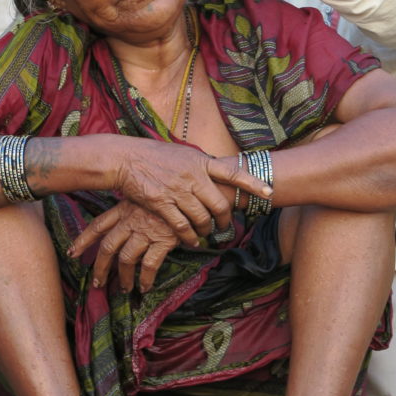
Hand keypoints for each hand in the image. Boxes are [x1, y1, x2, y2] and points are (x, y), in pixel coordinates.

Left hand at [67, 200, 179, 291]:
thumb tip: (127, 225)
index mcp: (125, 208)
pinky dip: (145, 279)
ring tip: (124, 289)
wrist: (196, 192)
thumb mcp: (147, 196)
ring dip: (124, 278)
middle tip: (98, 283)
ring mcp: (146, 231)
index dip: (83, 240)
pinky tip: (145, 287)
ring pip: (126, 259)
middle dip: (100, 267)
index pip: (98, 225)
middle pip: (108, 247)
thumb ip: (135, 209)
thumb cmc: (172, 194)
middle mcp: (131, 221)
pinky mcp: (163, 240)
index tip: (72, 253)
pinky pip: (149, 265)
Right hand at [111, 142, 269, 245]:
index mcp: (200, 161)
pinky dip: (190, 237)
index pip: (233, 172)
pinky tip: (191, 241)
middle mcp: (192, 176)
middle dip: (226, 220)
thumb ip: (201, 165)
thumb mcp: (183, 154)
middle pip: (219, 205)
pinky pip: (182, 227)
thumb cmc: (155, 156)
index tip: (269, 193)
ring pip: (202, 218)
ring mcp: (177, 190)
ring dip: (207, 231)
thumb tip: (220, 173)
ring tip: (206, 234)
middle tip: (225, 227)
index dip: (253, 183)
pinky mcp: (162, 204)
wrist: (126, 158)